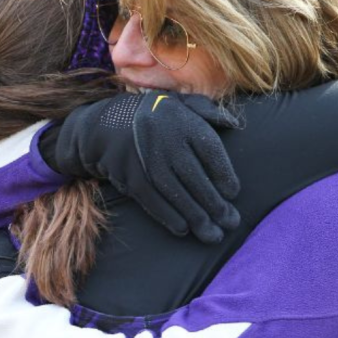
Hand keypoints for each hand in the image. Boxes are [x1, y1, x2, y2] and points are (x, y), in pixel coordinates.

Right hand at [42, 90, 240, 242]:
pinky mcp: (129, 176)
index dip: (224, 174)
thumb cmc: (151, 117)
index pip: (210, 150)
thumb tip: (234, 124)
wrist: (103, 125)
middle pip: (195, 176)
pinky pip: (152, 200)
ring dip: (195, 216)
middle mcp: (165, 140)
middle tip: (231, 222)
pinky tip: (184, 229)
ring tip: (213, 235)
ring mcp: (146, 159)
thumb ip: (206, 110)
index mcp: (182, 121)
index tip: (233, 193)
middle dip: (215, 203)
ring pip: (175, 192)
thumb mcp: (178, 103)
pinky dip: (168, 216)